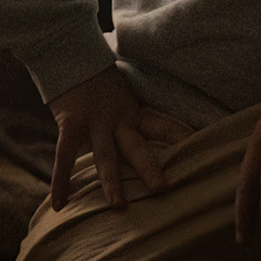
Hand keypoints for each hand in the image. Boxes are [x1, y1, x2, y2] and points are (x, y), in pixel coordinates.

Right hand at [48, 65, 192, 210]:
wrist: (70, 55)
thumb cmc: (97, 80)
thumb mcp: (121, 95)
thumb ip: (130, 116)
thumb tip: (142, 136)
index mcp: (133, 112)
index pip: (162, 125)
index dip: (180, 136)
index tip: (202, 148)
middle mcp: (118, 119)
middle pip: (137, 147)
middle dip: (149, 168)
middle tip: (163, 188)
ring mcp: (95, 122)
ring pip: (106, 156)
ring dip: (111, 182)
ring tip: (118, 206)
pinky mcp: (71, 123)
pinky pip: (64, 155)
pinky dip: (61, 180)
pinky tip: (59, 204)